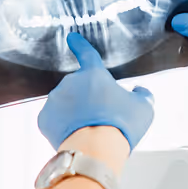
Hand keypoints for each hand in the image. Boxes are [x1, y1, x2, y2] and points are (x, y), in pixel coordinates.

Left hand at [37, 32, 155, 149]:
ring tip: (89, 131)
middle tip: (101, 118)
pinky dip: (62, 127)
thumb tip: (140, 91)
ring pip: (65, 104)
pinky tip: (75, 136)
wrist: (96, 150)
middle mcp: (70, 82)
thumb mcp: (143, 108)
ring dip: (74, 113)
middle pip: (79, 88)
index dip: (80, 45)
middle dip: (87, 99)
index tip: (72, 38)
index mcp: (93, 74)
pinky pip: (54, 120)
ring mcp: (54, 100)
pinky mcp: (44, 119)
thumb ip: (142, 95)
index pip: (87, 54)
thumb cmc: (121, 126)